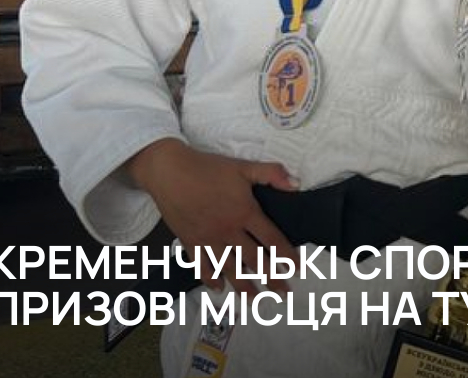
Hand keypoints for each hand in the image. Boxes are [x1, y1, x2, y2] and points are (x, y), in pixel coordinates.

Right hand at [127, 138, 298, 291]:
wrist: (169, 172)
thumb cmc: (208, 168)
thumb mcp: (243, 167)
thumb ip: (271, 174)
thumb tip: (296, 185)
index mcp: (244, 213)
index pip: (271, 239)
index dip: (286, 254)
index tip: (298, 268)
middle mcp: (228, 231)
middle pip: (253, 260)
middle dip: (271, 278)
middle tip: (283, 293)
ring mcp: (208, 240)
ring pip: (229, 268)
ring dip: (243, 286)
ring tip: (255, 300)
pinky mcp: (190, 243)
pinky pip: (201, 267)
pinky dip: (209, 279)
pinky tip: (218, 289)